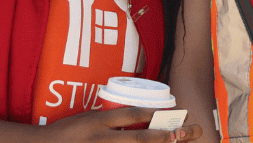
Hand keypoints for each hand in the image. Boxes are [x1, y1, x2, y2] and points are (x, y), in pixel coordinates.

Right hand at [43, 108, 203, 141]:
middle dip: (165, 137)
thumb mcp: (87, 117)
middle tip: (185, 133)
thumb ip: (110, 118)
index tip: (172, 112)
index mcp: (98, 122)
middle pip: (139, 139)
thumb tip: (137, 116)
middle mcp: (102, 139)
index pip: (131, 115)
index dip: (154, 114)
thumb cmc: (68, 131)